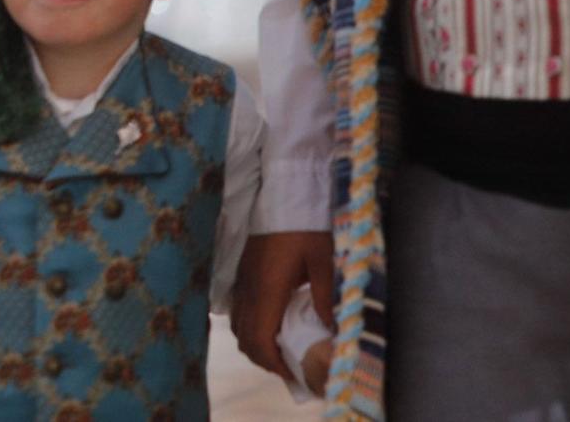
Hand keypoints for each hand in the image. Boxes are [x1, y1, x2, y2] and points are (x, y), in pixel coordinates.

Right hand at [232, 230, 333, 383]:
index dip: (272, 363)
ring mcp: (242, 280)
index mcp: (267, 289)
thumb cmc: (305, 227)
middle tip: (290, 367)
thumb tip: (332, 332)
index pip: (258, 339)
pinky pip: (238, 309)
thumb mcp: (323, 262)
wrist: (283, 195)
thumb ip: (326, 298)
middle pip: (243, 337)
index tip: (292, 374)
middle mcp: (248, 288)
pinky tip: (271, 324)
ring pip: (237, 324)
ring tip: (281, 349)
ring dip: (255, 343)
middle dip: (263, 359)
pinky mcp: (242, 273)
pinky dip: (250, 326)